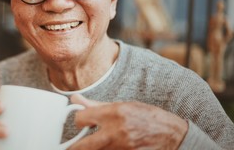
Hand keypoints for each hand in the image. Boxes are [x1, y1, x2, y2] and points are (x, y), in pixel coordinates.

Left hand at [69, 94, 187, 149]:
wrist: (171, 135)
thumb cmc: (147, 117)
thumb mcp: (123, 105)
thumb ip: (96, 105)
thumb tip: (76, 99)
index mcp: (114, 114)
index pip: (82, 118)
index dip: (78, 120)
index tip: (81, 122)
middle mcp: (116, 132)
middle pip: (83, 146)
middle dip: (75, 146)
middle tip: (73, 145)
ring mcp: (121, 147)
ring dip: (92, 148)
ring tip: (96, 142)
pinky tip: (108, 145)